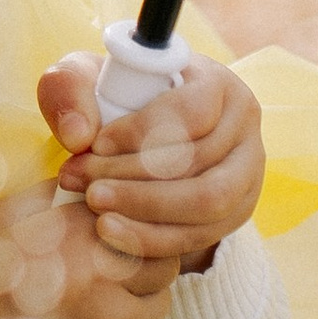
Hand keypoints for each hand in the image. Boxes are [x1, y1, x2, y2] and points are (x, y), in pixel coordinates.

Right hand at [0, 174, 180, 318]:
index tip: (112, 229)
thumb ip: (46, 195)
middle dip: (141, 255)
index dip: (125, 218)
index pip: (132, 208)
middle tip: (115, 265)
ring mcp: (118, 315)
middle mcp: (101, 269)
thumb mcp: (0, 227)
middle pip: (158, 249)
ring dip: (140, 293)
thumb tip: (86, 181)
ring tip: (105, 299)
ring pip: (161, 291)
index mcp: (71, 230)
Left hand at [40, 52, 265, 275]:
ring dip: (145, 212)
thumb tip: (78, 134)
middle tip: (85, 185)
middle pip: (199, 162)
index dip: (141, 132)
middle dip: (135, 178)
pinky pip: (201, 235)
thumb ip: (70, 88)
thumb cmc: (118, 101)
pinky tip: (114, 233)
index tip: (95, 145)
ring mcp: (247, 174)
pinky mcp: (237, 212)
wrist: (147, 138)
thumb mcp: (89, 80)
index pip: (190, 111)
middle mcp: (243, 127)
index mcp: (218, 84)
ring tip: (97, 210)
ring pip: (207, 204)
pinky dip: (154, 238)